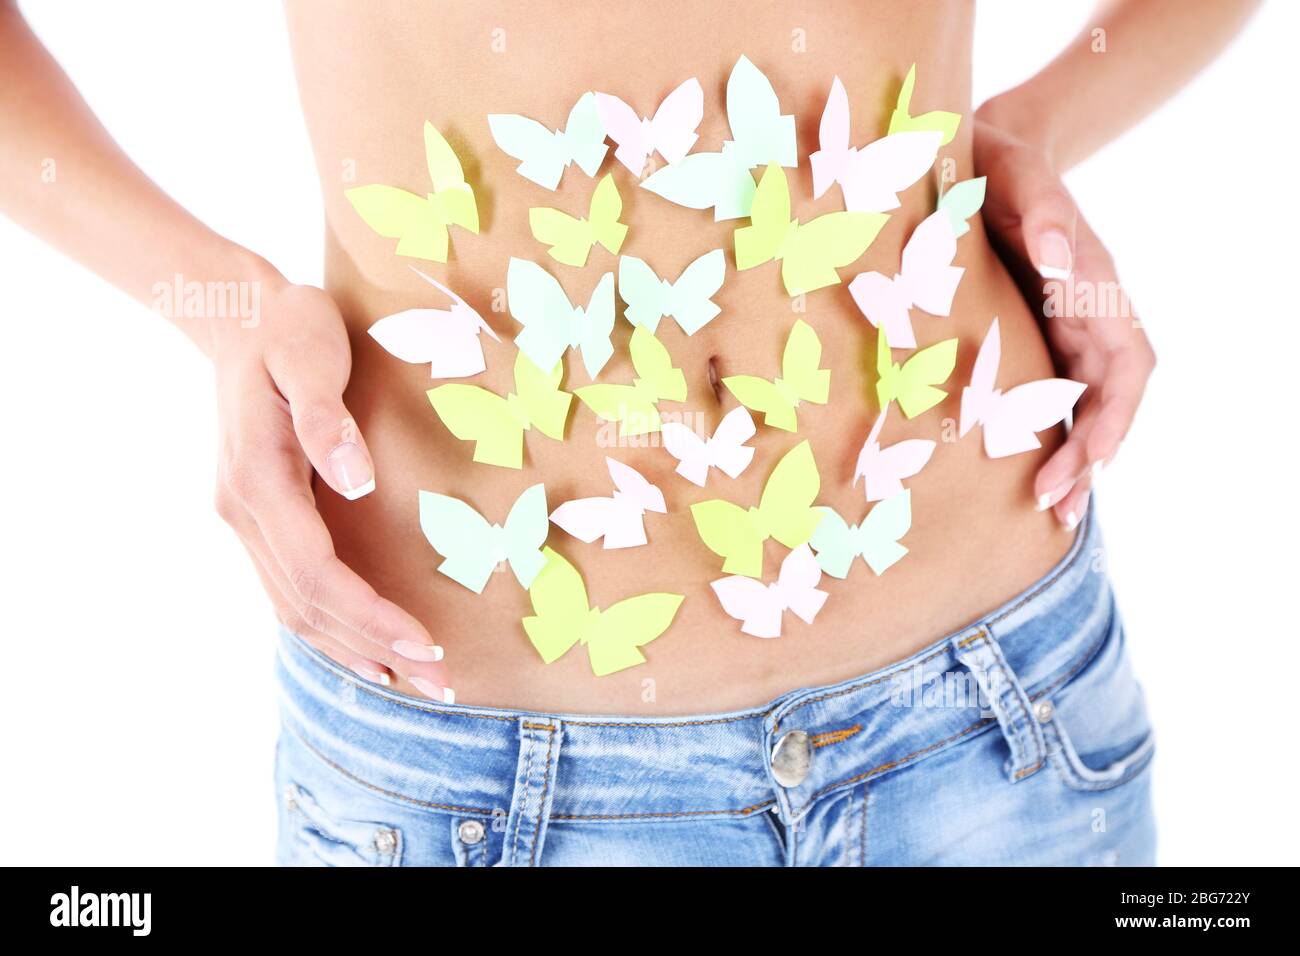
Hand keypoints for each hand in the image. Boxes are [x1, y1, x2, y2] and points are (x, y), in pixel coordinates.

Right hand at [208, 276, 452, 700]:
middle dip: (375, 649)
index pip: (318, 573)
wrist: (240, 316)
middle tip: (440, 686)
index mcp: (258, 481)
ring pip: (296, 608)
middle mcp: (244, 514)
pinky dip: (330, 627)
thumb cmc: (288, 328)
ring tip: (412, 682)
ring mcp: (246, 521)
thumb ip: (328, 418)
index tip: (425, 645)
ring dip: (354, 649)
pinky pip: (292, 590)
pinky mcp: (261, 519)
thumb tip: (354, 480)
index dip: (371, 616)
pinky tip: (367, 647)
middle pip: (309, 606)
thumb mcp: (309, 354)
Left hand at [973, 110, 1155, 530]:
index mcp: (1096, 284)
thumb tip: (1059, 260)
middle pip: (1108, 399)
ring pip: (1083, 405)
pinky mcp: (1036, 335)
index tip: (1095, 457)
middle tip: (1054, 505)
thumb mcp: (1017, 176)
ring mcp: (1065, 328)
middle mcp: (1089, 314)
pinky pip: (1051, 394)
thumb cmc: (1002, 163)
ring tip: (1053, 512)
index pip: (1127, 362)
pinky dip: (1047, 436)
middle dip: (1088, 455)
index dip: (1114, 414)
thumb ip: (1043, 213)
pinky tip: (1029, 473)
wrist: (990, 153)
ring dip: (1074, 459)